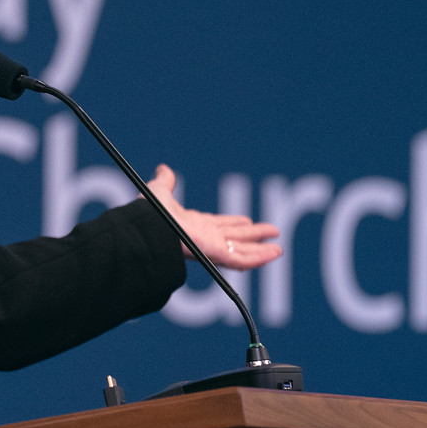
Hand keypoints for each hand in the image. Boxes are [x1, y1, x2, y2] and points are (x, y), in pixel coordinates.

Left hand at [145, 165, 281, 270]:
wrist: (148, 228)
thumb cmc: (149, 214)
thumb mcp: (159, 192)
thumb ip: (165, 182)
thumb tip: (163, 168)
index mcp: (193, 225)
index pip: (219, 226)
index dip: (234, 223)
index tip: (246, 220)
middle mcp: (205, 238)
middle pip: (235, 238)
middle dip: (253, 235)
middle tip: (271, 231)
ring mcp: (212, 247)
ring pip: (243, 250)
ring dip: (261, 249)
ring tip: (278, 248)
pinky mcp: (217, 254)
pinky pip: (242, 259)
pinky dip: (260, 257)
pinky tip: (274, 253)